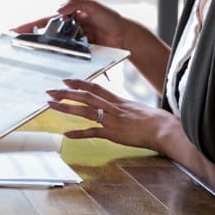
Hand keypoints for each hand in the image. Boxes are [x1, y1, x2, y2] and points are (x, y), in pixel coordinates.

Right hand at [13, 0, 134, 50]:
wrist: (126, 37)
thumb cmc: (110, 19)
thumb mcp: (92, 6)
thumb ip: (75, 3)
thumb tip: (58, 10)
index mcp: (67, 17)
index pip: (44, 21)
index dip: (28, 26)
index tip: (13, 31)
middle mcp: (68, 30)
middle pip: (46, 36)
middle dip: (31, 42)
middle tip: (15, 49)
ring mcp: (73, 43)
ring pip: (55, 49)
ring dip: (43, 54)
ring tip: (29, 61)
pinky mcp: (80, 54)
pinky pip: (67, 58)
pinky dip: (59, 62)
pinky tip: (50, 68)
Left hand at [45, 78, 180, 151]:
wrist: (164, 128)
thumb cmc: (155, 120)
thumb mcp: (137, 108)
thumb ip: (124, 107)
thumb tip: (118, 107)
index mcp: (118, 100)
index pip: (95, 88)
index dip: (79, 83)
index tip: (66, 80)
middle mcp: (112, 107)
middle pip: (85, 96)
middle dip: (66, 93)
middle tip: (50, 91)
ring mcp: (112, 120)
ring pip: (85, 110)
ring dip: (67, 107)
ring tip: (51, 105)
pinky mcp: (114, 134)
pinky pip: (94, 132)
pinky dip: (79, 133)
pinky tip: (67, 135)